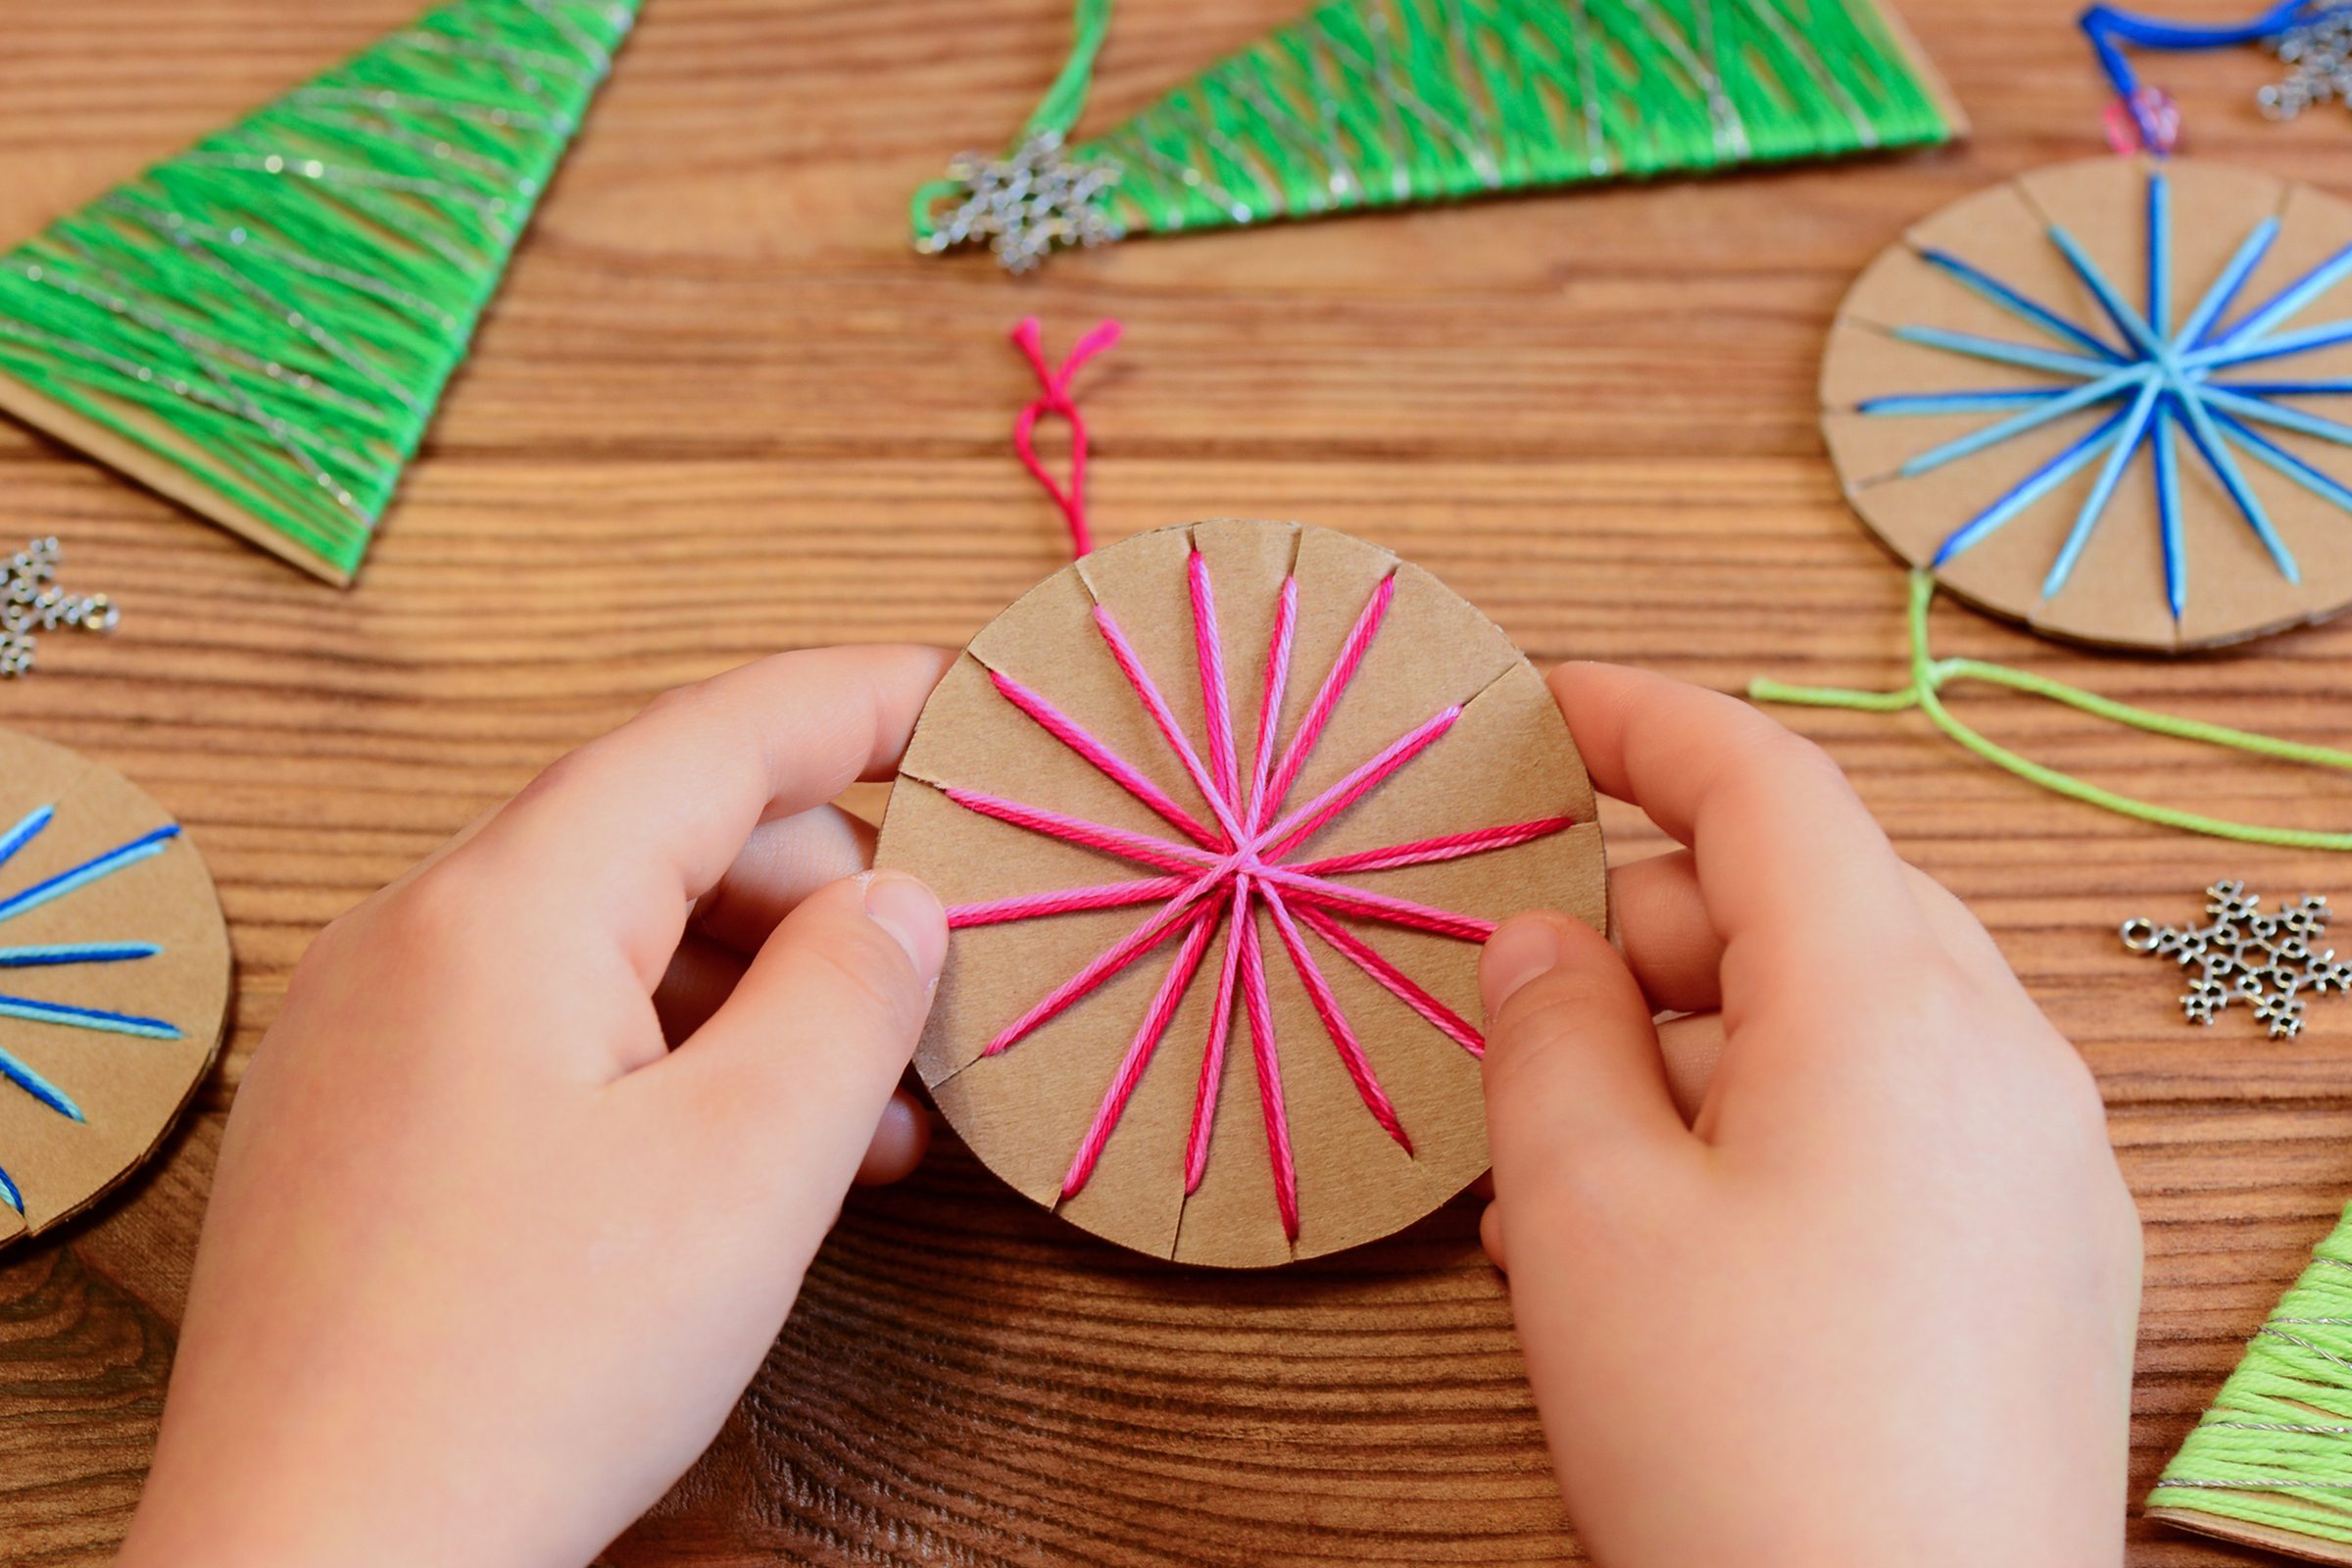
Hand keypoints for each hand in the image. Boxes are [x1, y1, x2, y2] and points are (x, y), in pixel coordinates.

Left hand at [119, 646, 955, 1567]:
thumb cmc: (529, 1369)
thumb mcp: (751, 1167)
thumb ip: (851, 997)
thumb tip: (896, 901)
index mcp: (506, 904)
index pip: (718, 733)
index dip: (865, 701)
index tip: (974, 699)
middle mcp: (417, 935)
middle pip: (666, 836)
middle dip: (824, 895)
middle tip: (938, 996)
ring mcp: (377, 1032)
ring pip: (612, 942)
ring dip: (758, 997)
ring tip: (869, 1119)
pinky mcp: (370, 1124)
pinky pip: (550, 1031)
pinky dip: (672, 1060)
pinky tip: (751, 1163)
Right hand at [1478, 664, 2140, 1567]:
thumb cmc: (1740, 1439)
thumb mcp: (1585, 1211)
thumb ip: (1545, 1031)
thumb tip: (1543, 938)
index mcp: (1890, 1003)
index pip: (1764, 783)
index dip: (1642, 720)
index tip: (1546, 706)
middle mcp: (2002, 1054)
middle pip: (1810, 899)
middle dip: (1655, 925)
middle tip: (1527, 1015)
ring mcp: (2045, 1162)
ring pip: (1853, 1015)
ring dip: (1707, 1038)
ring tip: (1582, 1170)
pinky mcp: (2050, 1258)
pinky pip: (1904, 1116)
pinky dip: (1783, 1117)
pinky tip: (1691, 1234)